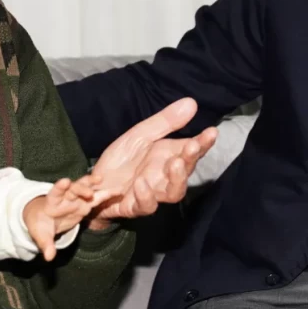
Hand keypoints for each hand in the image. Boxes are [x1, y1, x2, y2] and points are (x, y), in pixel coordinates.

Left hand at [23, 176, 113, 260]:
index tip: (65, 181)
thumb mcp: (41, 235)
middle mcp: (65, 197)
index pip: (55, 192)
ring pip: (86, 188)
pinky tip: (117, 192)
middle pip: (73, 189)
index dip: (60, 187)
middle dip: (81, 188)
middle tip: (89, 193)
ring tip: (102, 181)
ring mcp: (76, 199)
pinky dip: (106, 194)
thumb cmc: (41, 224)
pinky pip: (96, 198)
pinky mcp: (85, 204)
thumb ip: (46, 244)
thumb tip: (48, 257)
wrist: (45, 217)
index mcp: (52, 202)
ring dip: (94, 185)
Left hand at [88, 98, 218, 227]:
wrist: (95, 184)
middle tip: (193, 146)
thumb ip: (165, 122)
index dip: (204, 142)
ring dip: (177, 179)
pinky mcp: (135, 206)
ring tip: (175, 164)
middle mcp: (166, 176)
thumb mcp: (140, 134)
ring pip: (174, 193)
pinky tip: (141, 183)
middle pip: (187, 170)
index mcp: (169, 156)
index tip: (212, 132)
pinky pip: (145, 205)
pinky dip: (146, 196)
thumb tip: (191, 102)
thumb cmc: (122, 160)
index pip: (192, 149)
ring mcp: (153, 193)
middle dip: (192, 159)